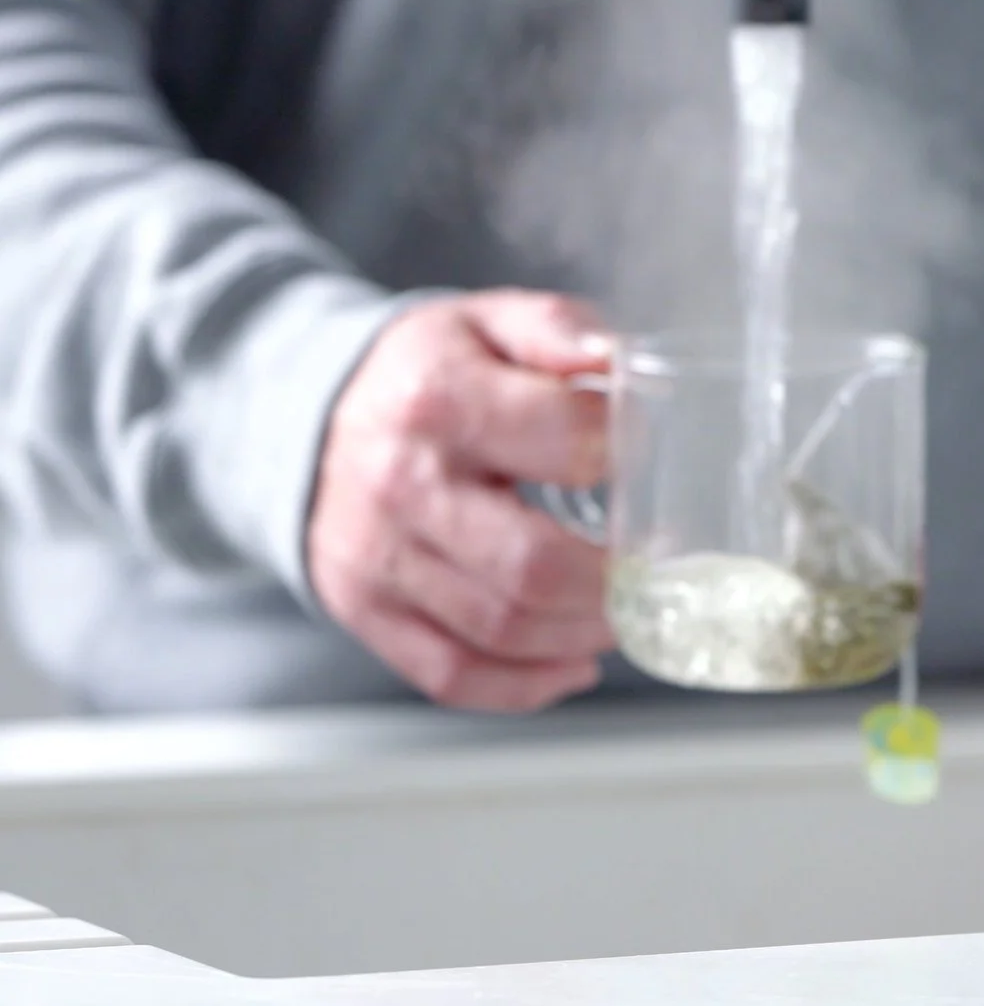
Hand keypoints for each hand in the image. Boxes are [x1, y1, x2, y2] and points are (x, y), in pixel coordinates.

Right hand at [308, 290, 614, 710]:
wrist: (307, 417)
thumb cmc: (423, 374)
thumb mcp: (487, 321)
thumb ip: (558, 330)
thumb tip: (619, 362)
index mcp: (441, 399)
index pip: (565, 441)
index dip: (627, 456)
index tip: (652, 467)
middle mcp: (403, 485)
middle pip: (533, 566)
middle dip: (615, 579)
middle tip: (653, 566)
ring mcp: (378, 559)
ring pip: (502, 630)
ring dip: (584, 634)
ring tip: (623, 608)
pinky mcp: (366, 611)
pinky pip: (454, 675)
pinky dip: (528, 684)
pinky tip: (573, 661)